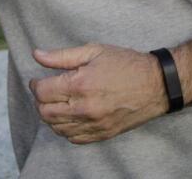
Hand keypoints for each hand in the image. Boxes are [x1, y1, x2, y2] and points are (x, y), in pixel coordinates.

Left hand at [29, 44, 168, 144]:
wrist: (156, 85)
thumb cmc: (126, 64)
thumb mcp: (94, 51)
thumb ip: (62, 56)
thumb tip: (37, 55)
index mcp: (81, 84)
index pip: (43, 92)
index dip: (35, 85)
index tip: (38, 80)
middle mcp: (85, 108)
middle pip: (45, 113)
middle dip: (40, 101)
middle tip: (45, 90)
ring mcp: (94, 124)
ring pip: (57, 128)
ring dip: (50, 116)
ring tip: (56, 102)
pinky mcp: (102, 134)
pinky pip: (73, 138)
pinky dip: (65, 129)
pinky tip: (68, 116)